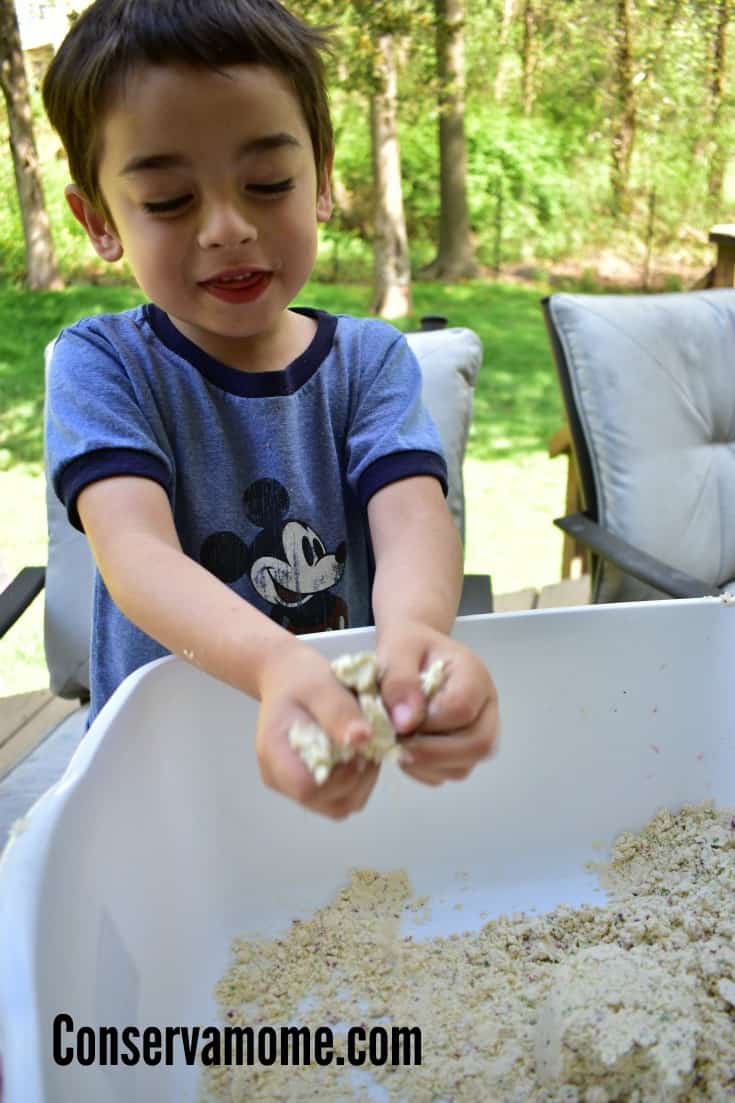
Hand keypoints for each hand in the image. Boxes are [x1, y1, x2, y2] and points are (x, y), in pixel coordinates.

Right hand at [254, 639, 379, 818]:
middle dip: (359, 778)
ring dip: (362, 782)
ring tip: (365, 748)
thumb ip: (339, 712)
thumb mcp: (321, 686)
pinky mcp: (310, 786)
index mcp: (274, 754)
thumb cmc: (301, 679)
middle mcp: (280, 778)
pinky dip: (358, 782)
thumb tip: (363, 739)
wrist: (288, 679)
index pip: (308, 789)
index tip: (359, 746)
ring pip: (339, 806)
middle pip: (328, 804)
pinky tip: (360, 754)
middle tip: (369, 744)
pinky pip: (341, 799)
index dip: (343, 775)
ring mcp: (293, 786)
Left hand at [376, 622, 498, 785]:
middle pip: (478, 744)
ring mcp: (481, 730)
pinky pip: (451, 772)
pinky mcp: (466, 749)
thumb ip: (400, 680)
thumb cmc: (407, 647)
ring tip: (398, 744)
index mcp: (475, 675)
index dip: (427, 722)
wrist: (412, 653)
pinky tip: (405, 751)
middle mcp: (487, 706)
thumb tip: (406, 723)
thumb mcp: (397, 649)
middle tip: (396, 744)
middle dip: (431, 753)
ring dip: (426, 765)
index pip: (461, 709)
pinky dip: (425, 771)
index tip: (396, 719)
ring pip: (465, 765)